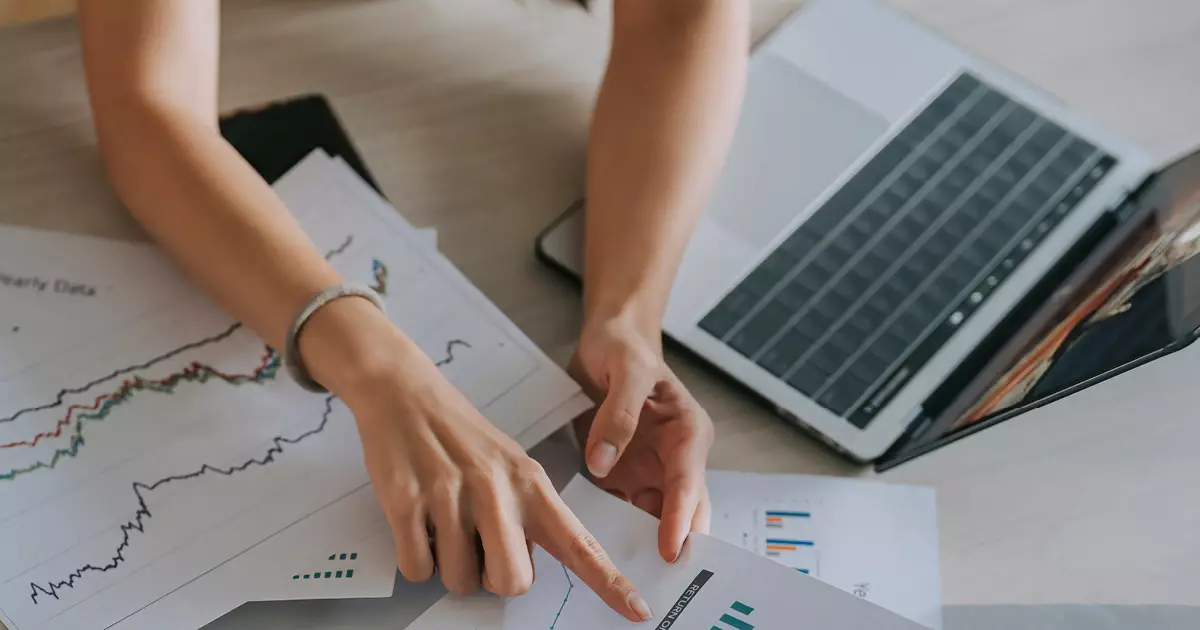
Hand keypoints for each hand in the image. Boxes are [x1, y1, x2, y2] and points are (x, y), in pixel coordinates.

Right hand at [301, 300, 652, 620]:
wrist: (405, 392)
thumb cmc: (461, 436)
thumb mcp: (510, 466)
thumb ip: (527, 515)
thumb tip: (525, 570)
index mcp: (531, 484)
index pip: (579, 544)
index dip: (609, 582)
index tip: (638, 611)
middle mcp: (497, 490)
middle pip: (512, 583)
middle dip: (492, 578)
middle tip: (478, 544)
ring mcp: (451, 496)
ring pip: (459, 580)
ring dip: (449, 565)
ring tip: (443, 521)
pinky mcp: (407, 502)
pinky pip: (417, 568)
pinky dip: (416, 559)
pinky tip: (418, 521)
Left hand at [570, 315, 714, 562]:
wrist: (608, 339)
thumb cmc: (624, 347)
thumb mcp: (625, 370)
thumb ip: (618, 416)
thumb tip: (603, 464)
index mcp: (687, 431)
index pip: (687, 482)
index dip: (680, 518)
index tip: (670, 549)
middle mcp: (675, 457)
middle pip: (680, 511)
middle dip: (673, 545)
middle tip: (660, 584)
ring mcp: (651, 469)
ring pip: (652, 518)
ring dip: (643, 545)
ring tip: (630, 581)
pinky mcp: (625, 474)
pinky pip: (622, 509)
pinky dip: (614, 532)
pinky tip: (599, 556)